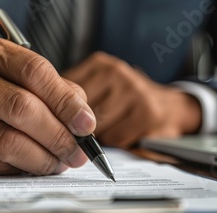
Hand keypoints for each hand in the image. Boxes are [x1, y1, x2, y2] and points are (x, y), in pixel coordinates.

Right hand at [0, 37, 95, 174]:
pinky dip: (20, 168)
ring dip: (42, 158)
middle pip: (22, 108)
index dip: (65, 101)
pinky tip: (33, 166)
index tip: (86, 124)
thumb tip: (83, 121)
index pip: (34, 72)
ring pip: (7, 141)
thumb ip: (54, 91)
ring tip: (59, 163)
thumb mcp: (19, 76)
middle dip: (58, 136)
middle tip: (77, 152)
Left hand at [63, 52, 200, 148]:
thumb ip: (72, 95)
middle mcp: (116, 73)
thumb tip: (44, 112)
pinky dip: (117, 142)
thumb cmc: (127, 101)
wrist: (171, 107)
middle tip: (89, 130)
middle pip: (77, 112)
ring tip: (113, 128)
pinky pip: (116, 138)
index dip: (61, 113)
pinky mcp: (147, 113)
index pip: (63, 93)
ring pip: (96, 127)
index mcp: (100, 65)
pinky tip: (127, 133)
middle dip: (79, 127)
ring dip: (100, 136)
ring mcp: (133, 91)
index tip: (63, 123)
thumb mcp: (99, 87)